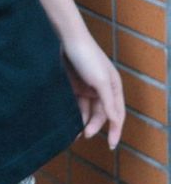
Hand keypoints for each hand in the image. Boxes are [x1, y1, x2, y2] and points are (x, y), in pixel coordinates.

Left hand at [61, 31, 125, 150]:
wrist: (66, 38)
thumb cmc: (86, 56)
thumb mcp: (99, 80)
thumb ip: (108, 101)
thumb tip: (116, 121)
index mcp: (113, 87)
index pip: (117, 114)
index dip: (115, 130)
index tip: (110, 145)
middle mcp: (102, 88)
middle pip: (101, 114)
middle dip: (94, 126)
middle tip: (84, 135)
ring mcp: (87, 86)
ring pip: (88, 110)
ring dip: (83, 121)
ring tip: (74, 132)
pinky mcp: (73, 84)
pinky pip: (76, 103)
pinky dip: (73, 112)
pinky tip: (68, 120)